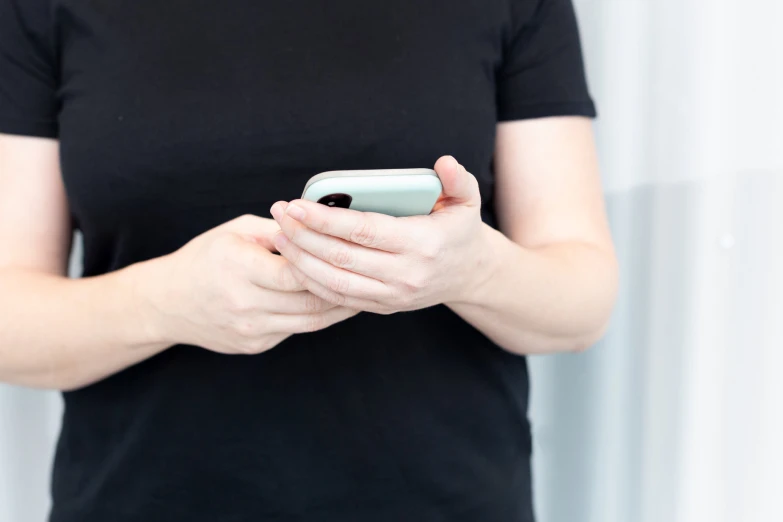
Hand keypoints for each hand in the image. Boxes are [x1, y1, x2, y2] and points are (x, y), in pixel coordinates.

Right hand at [135, 215, 358, 353]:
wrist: (167, 302)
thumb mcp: (235, 231)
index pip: (297, 271)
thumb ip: (277, 229)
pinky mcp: (254, 344)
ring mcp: (250, 328)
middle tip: (367, 277)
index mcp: (239, 266)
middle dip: (343, 289)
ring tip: (360, 292)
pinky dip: (316, 317)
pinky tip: (332, 305)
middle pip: (309, 300)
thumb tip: (317, 222)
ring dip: (338, 307)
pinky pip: (295, 331)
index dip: (325, 263)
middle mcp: (244, 302)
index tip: (349, 254)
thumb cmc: (205, 258)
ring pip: (309, 321)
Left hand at [269, 156, 492, 313]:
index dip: (326, 219)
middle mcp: (405, 275)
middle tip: (279, 214)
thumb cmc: (459, 230)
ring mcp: (393, 295)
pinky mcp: (383, 307)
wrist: (468, 274)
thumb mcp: (467, 201)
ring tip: (279, 236)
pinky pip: (339, 298)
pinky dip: (312, 281)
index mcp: (422, 244)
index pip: (364, 231)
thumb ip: (457, 180)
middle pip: (342, 257)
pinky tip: (294, 261)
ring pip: (335, 282)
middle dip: (303, 236)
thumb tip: (444, 162)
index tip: (297, 204)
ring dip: (301, 260)